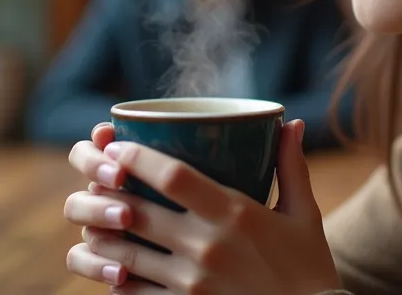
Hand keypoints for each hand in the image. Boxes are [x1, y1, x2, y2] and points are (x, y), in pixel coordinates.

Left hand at [63, 119, 341, 294]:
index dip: (136, 157)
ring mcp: (192, 283)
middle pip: (138, 211)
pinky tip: (110, 268)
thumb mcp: (305, 215)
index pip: (172, 175)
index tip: (117, 146)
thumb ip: (291, 168)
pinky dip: (116, 280)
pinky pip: (135, 294)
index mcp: (236, 213)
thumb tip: (290, 124)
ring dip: (102, 236)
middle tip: (94, 179)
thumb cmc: (309, 268)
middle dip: (107, 192)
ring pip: (126, 255)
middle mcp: (208, 246)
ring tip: (92, 221)